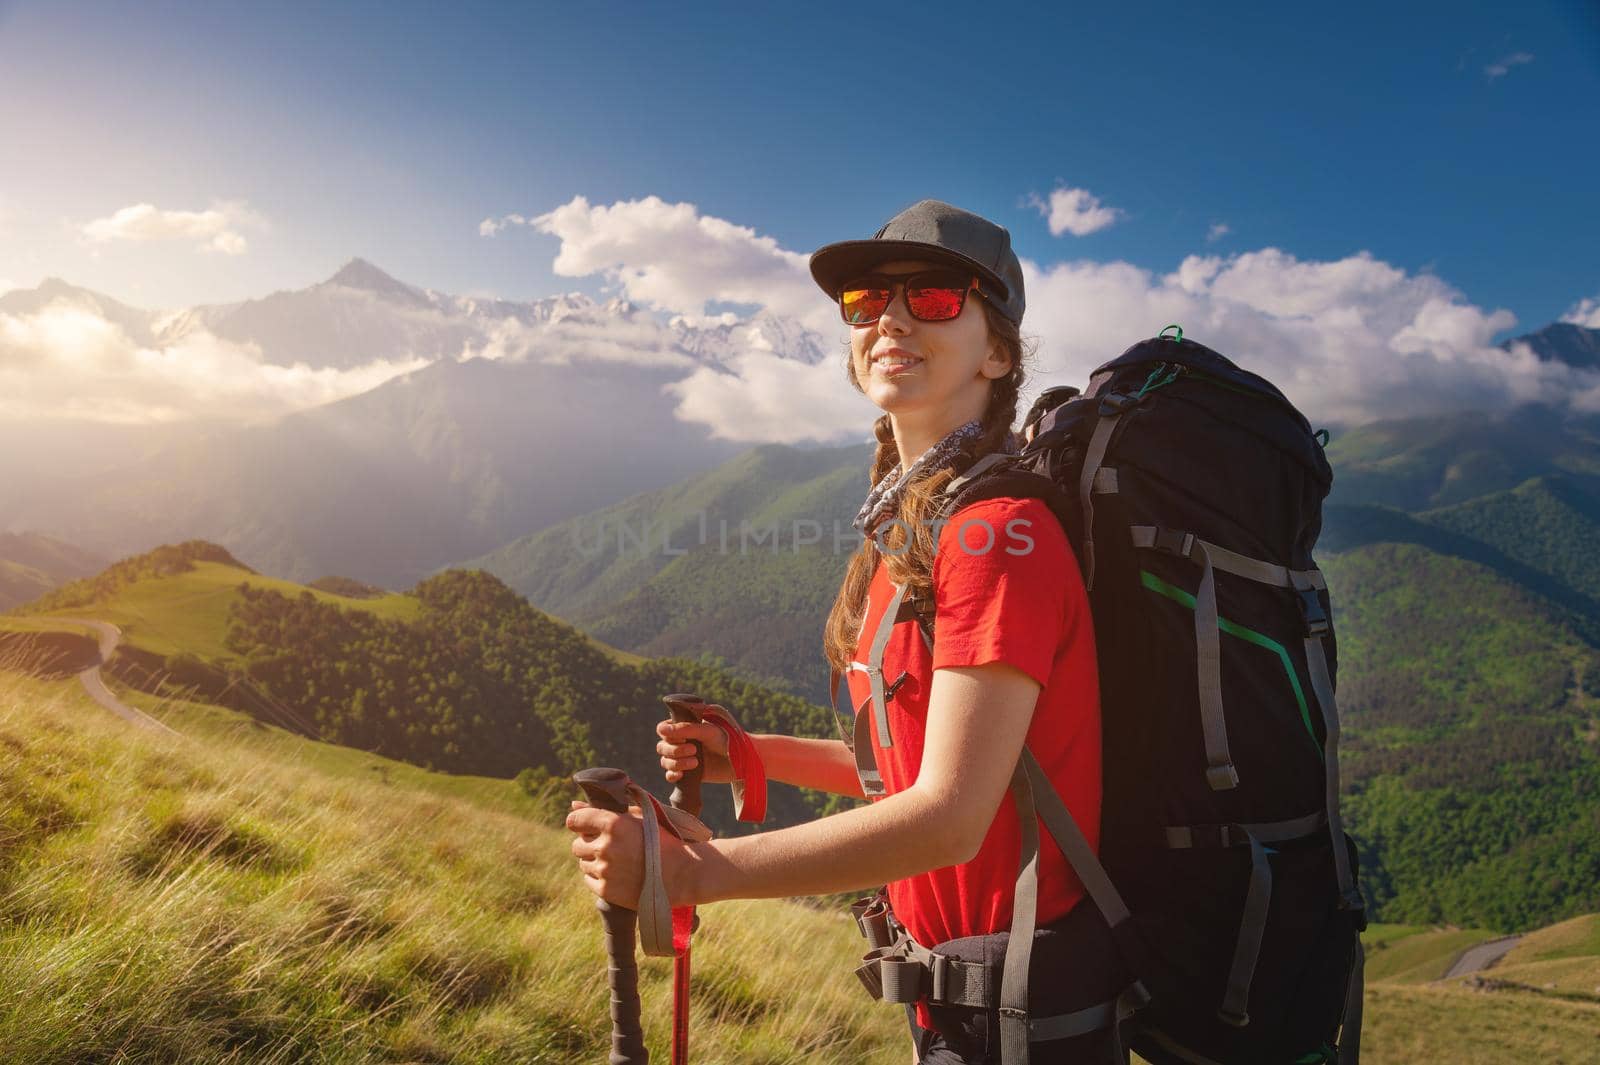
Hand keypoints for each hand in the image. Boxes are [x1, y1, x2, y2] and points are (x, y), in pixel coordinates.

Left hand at [566, 801, 694, 907]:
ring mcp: (604, 870)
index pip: (574, 820)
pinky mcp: (605, 890)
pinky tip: (619, 874)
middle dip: (590, 843)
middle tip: (610, 846)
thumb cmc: (660, 840)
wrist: (681, 873)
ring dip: (594, 861)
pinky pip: (589, 880)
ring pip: (582, 862)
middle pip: (577, 844)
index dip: (579, 822)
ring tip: (618, 861)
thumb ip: (603, 808)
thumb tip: (573, 804)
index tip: (586, 825)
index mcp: (613, 823)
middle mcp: (605, 846)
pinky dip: (599, 877)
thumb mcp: (637, 817)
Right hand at [656, 719, 733, 784]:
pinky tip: (682, 775)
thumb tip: (662, 730)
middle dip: (674, 750)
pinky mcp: (688, 773)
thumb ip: (687, 729)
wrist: (744, 761)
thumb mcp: (709, 731)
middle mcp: (682, 741)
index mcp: (685, 726)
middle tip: (694, 750)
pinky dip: (673, 775)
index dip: (668, 735)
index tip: (683, 738)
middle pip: (662, 746)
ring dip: (676, 763)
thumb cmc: (729, 739)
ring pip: (665, 761)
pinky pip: (670, 775)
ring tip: (695, 763)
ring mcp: (684, 757)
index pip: (663, 729)